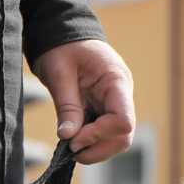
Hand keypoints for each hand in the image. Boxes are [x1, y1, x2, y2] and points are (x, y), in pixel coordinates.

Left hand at [32, 39, 134, 163]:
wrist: (63, 34)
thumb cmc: (62, 46)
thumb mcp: (59, 72)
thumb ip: (67, 106)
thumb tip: (68, 137)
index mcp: (116, 81)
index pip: (123, 120)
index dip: (100, 135)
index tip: (74, 139)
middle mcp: (122, 95)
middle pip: (124, 136)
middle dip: (98, 148)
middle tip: (71, 150)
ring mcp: (116, 104)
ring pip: (117, 140)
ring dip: (95, 148)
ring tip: (70, 146)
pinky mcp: (106, 110)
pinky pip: (106, 134)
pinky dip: (91, 142)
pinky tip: (74, 138)